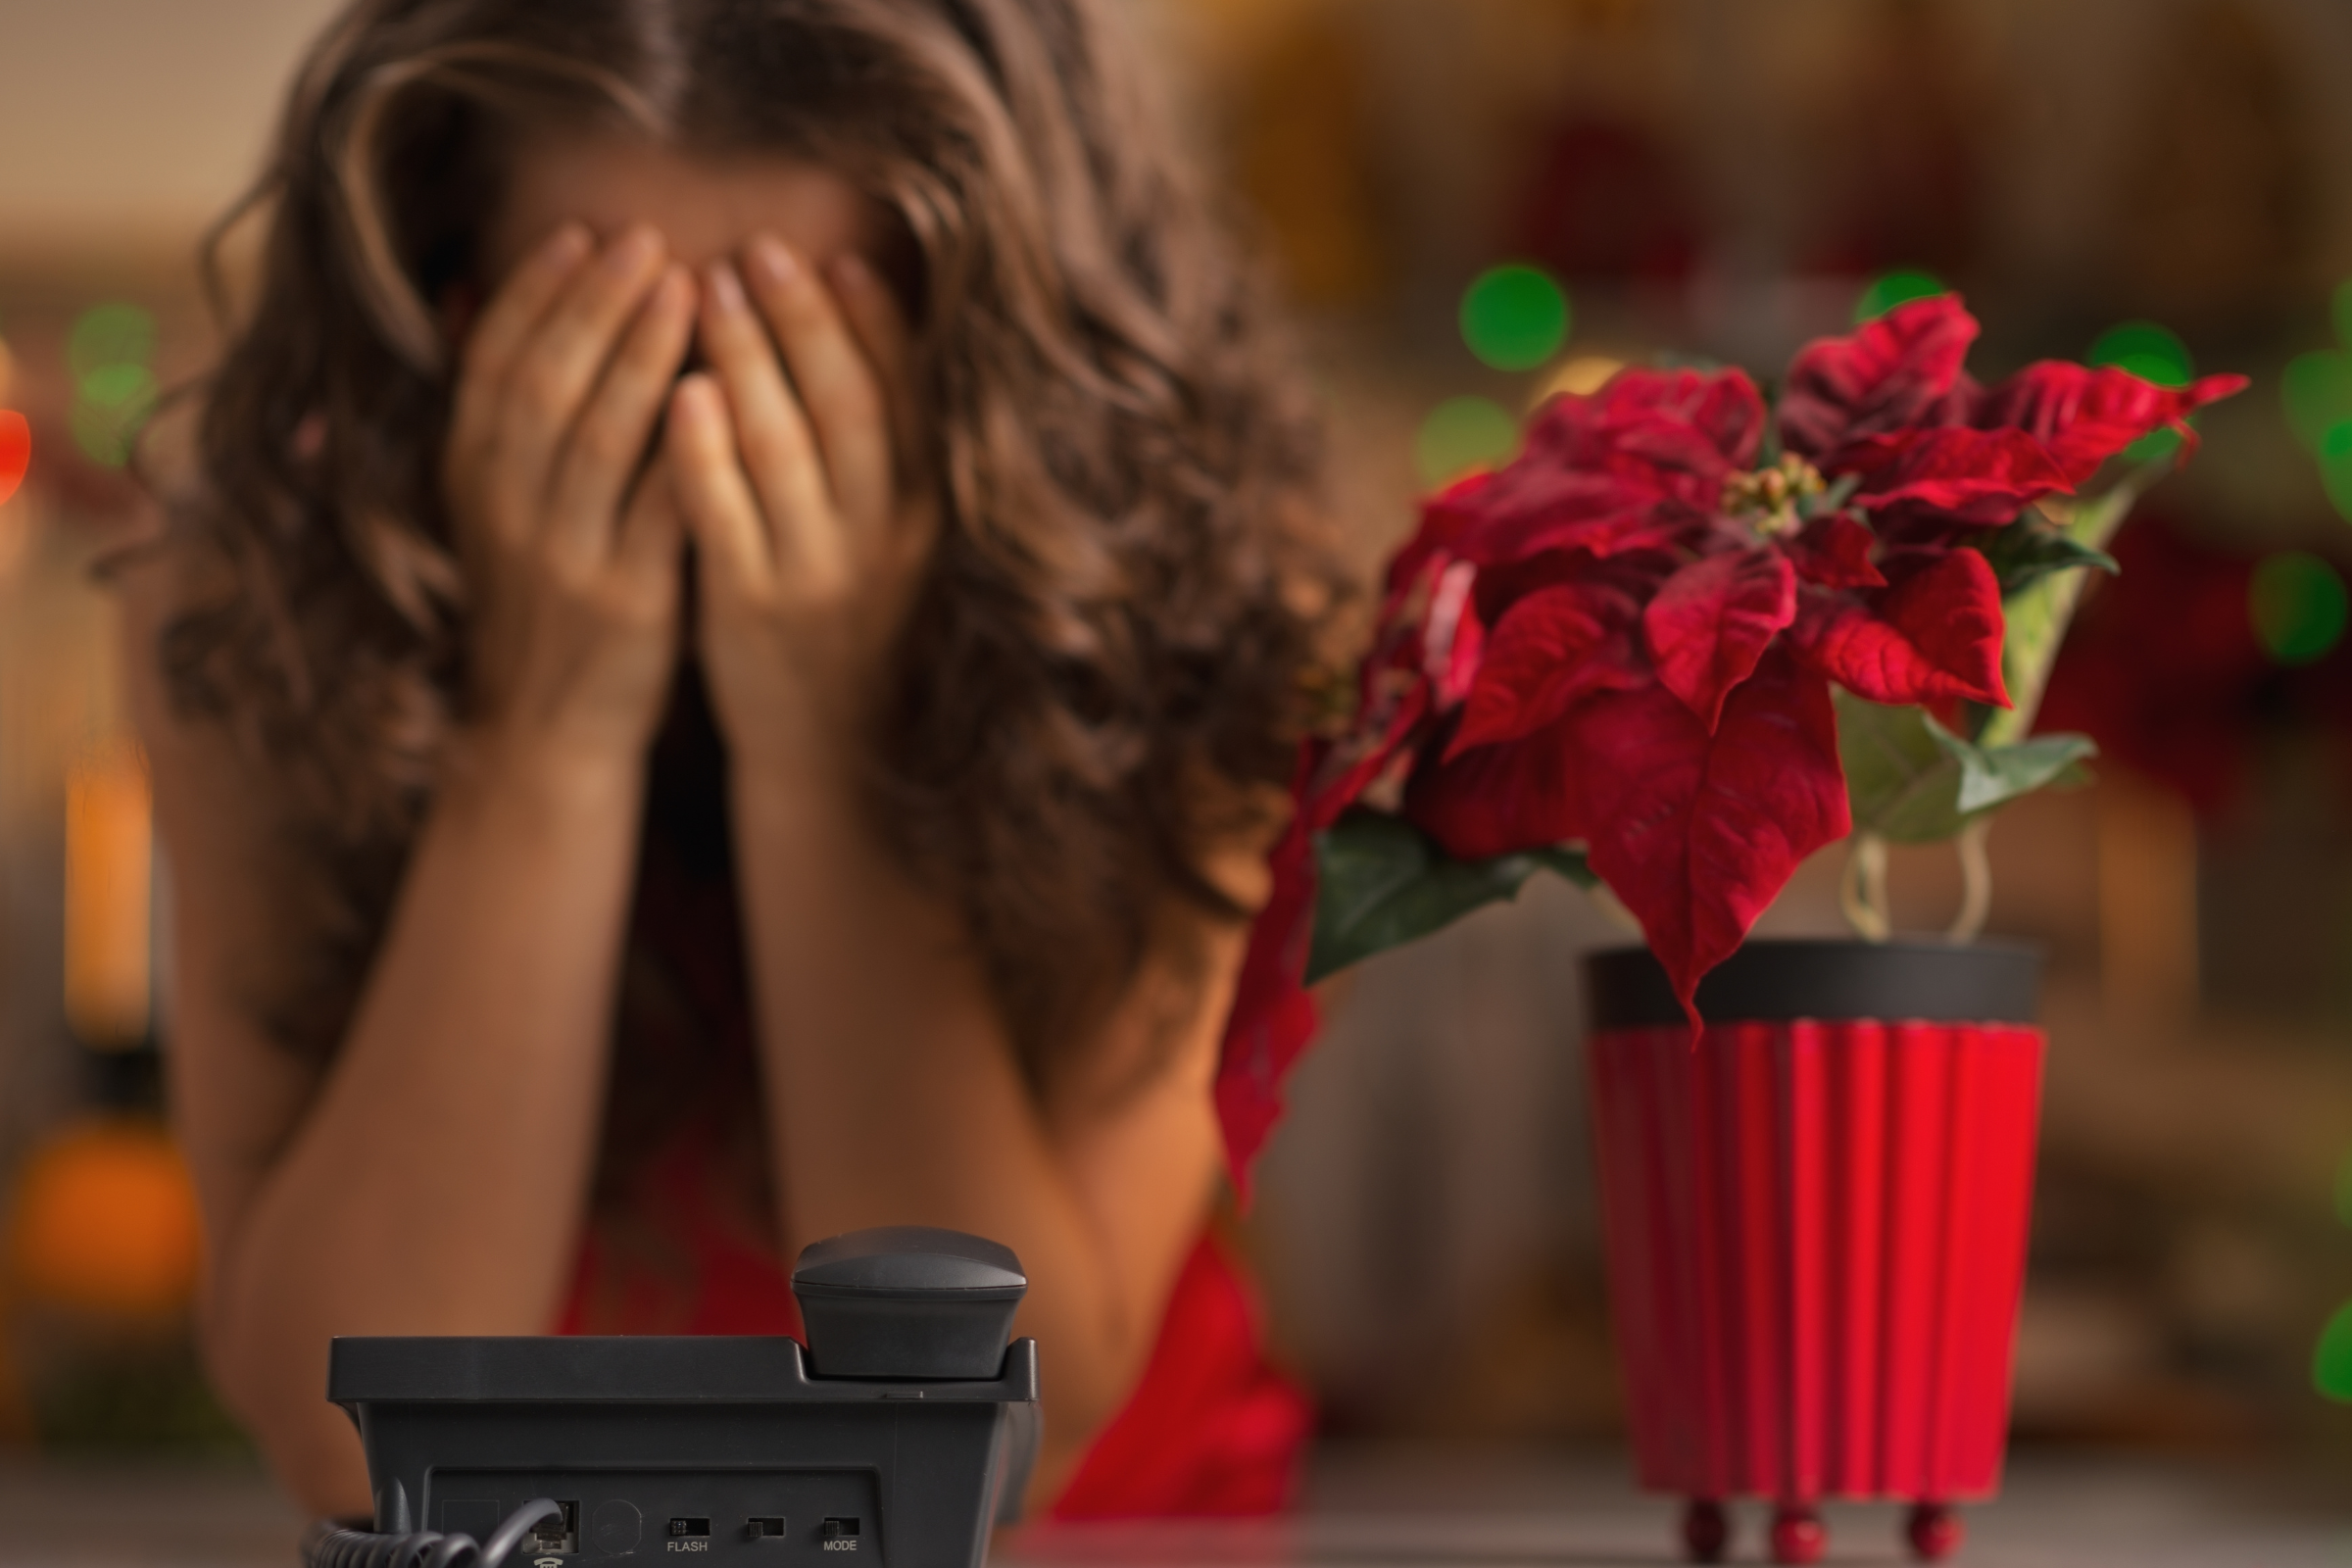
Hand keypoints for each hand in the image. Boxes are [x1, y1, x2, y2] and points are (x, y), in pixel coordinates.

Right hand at [442, 223, 695, 770]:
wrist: (546, 738)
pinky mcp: (630, 602)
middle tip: (648, 240)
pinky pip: (661, 509)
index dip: (538, 294)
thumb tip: (469, 291)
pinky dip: (688, 447)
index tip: (582, 233)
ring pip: (601, 436)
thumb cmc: (538, 609)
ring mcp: (567, 557)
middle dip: (597, 304)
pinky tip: (722, 393)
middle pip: (548, 384)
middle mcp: (509, 512)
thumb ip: (490, 409)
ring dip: (643, 354)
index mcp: (472, 481)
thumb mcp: (490, 509)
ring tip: (688, 287)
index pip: (495, 365)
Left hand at [664, 234, 932, 779]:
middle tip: (758, 251)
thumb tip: (850, 333)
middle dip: (804, 321)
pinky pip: (729, 517)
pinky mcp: (755, 609)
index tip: (836, 258)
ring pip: (790, 449)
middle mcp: (881, 539)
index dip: (874, 326)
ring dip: (749, 358)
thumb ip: (872, 453)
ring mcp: (820, 575)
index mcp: (919, 514)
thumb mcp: (881, 538)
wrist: (824, 748)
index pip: (905, 401)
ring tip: (708, 289)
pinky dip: (706, 452)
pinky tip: (681, 393)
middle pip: (849, 408)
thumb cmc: (838, 621)